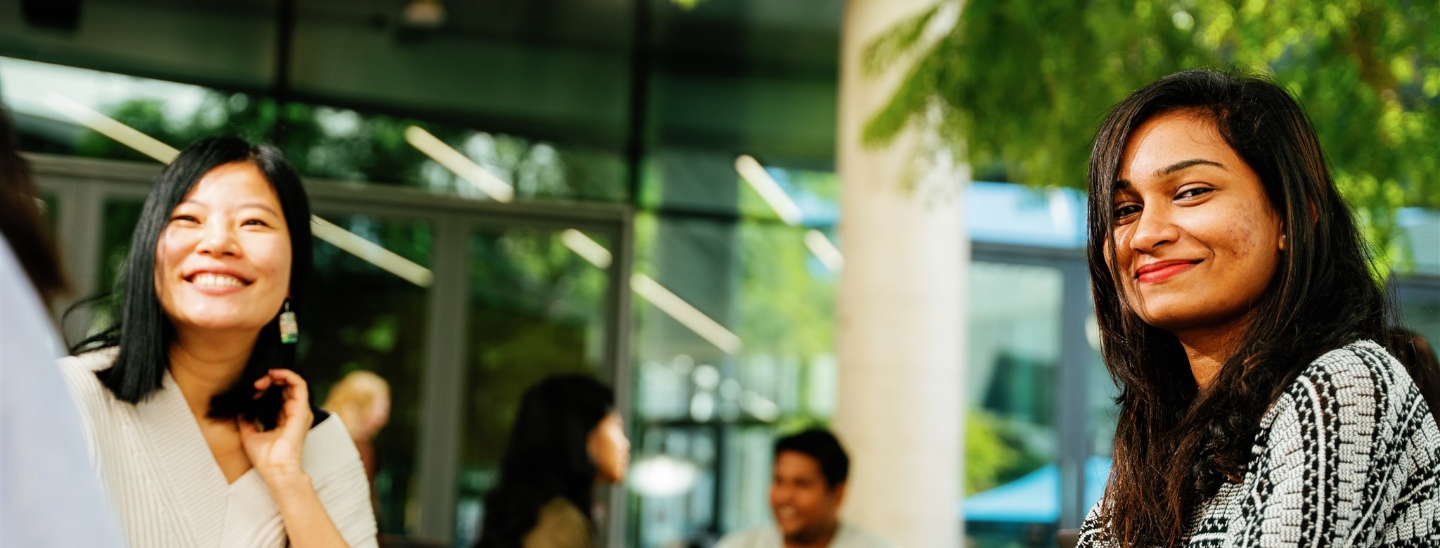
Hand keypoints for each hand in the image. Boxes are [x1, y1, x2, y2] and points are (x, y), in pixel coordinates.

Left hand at [239, 369, 312, 485]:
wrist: (275, 469)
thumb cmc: (265, 458)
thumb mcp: (249, 433)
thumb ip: (246, 419)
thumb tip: (241, 407)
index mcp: (284, 420)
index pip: (279, 396)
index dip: (265, 389)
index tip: (252, 390)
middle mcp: (294, 414)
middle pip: (286, 388)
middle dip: (270, 381)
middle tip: (257, 383)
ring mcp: (299, 411)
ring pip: (294, 383)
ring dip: (278, 376)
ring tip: (264, 378)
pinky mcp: (301, 409)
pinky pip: (299, 385)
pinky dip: (288, 376)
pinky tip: (275, 375)